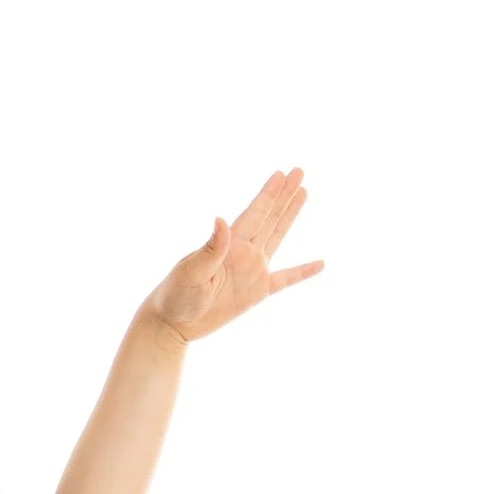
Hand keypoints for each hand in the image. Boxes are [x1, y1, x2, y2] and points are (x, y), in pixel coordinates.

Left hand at [144, 167, 321, 340]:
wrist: (173, 322)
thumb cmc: (177, 295)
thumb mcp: (191, 271)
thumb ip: (210, 248)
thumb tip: (220, 219)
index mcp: (230, 244)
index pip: (255, 213)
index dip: (269, 193)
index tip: (282, 173)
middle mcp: (244, 253)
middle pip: (269, 217)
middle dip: (284, 195)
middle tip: (299, 171)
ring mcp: (252, 271)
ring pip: (277, 237)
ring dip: (290, 216)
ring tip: (303, 192)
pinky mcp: (256, 293)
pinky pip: (286, 280)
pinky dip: (303, 272)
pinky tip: (320, 264)